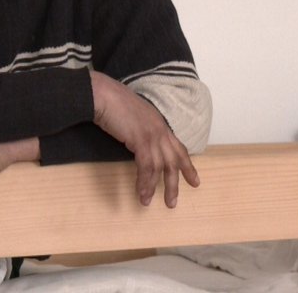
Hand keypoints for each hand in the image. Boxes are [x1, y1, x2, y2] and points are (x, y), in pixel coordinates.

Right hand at [90, 71, 199, 207]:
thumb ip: (140, 130)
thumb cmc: (112, 103)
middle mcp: (160, 129)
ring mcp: (152, 134)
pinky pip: (147, 166)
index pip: (178, 147)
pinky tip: (142, 193)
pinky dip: (144, 182)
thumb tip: (138, 143)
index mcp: (159, 123)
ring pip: (161, 167)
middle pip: (174, 161)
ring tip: (148, 203)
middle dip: (175, 183)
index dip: (187, 165)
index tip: (194, 181)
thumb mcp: (133, 117)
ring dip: (155, 187)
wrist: (102, 94)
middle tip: (172, 202)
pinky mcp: (142, 139)